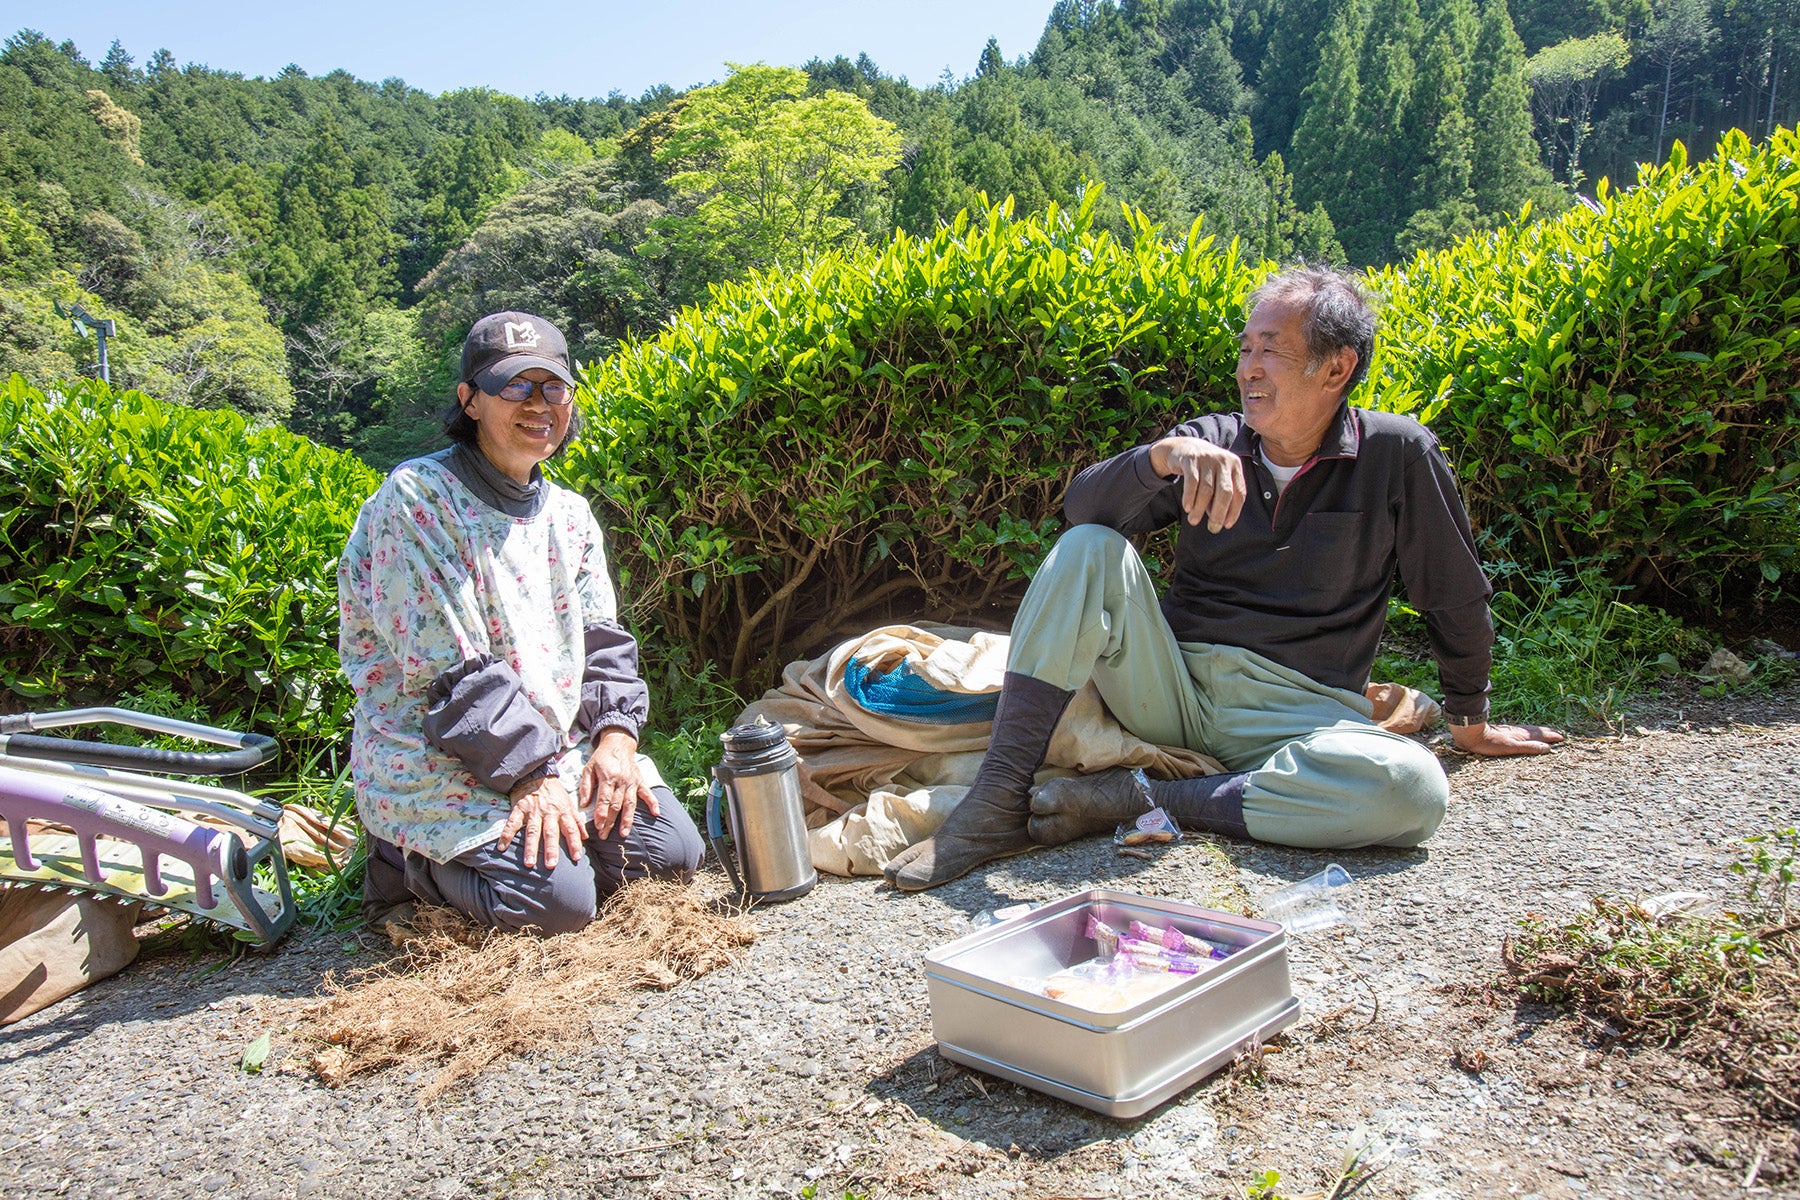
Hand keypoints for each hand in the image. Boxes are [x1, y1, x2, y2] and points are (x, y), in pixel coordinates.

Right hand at [496, 773, 585, 869]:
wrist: (536, 775)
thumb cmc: (554, 793)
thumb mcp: (569, 803)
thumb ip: (576, 821)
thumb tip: (586, 837)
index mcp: (563, 811)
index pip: (571, 829)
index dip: (574, 843)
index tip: (576, 858)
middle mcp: (549, 812)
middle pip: (550, 833)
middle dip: (551, 849)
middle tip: (551, 865)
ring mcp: (533, 811)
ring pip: (532, 831)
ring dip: (530, 847)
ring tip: (529, 863)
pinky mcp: (519, 808)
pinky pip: (512, 823)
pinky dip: (506, 835)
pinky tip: (501, 847)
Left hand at [580, 727, 659, 840]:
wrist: (618, 743)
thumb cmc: (601, 757)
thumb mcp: (588, 768)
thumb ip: (585, 787)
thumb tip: (583, 804)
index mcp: (608, 777)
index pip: (604, 799)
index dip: (601, 813)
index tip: (597, 826)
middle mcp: (621, 781)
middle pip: (616, 805)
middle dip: (610, 822)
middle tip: (603, 836)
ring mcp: (632, 782)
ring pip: (630, 804)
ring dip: (627, 819)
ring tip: (623, 833)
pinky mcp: (640, 781)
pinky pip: (647, 793)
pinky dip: (653, 803)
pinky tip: (656, 813)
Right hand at [1148, 436, 1245, 531]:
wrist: (1183, 448)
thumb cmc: (1204, 469)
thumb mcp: (1218, 477)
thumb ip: (1221, 496)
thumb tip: (1220, 520)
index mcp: (1235, 465)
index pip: (1239, 492)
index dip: (1234, 511)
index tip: (1227, 525)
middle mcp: (1224, 460)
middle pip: (1225, 492)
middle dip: (1219, 513)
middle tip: (1213, 528)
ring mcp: (1208, 458)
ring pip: (1206, 490)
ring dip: (1200, 509)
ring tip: (1194, 520)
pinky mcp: (1191, 459)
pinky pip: (1192, 482)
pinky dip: (1189, 497)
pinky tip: (1187, 507)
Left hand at [1450, 721, 1564, 755]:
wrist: (1471, 734)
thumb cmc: (1490, 743)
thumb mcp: (1511, 747)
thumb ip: (1529, 747)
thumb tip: (1547, 748)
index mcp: (1521, 736)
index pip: (1540, 736)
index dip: (1551, 737)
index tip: (1562, 738)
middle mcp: (1517, 732)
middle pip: (1536, 731)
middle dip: (1548, 733)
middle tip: (1559, 734)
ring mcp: (1510, 731)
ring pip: (1529, 730)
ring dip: (1539, 731)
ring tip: (1546, 732)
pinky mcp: (1503, 731)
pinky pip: (1521, 731)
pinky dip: (1528, 731)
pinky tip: (1525, 732)